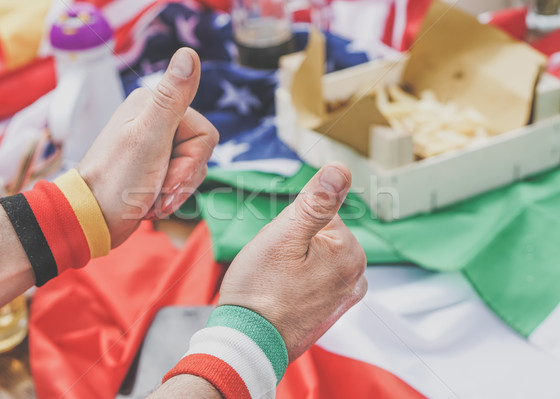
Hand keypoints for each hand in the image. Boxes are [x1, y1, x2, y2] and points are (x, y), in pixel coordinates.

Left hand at [78, 48, 218, 246]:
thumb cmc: (117, 180)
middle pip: (201, 154)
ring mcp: (156, 146)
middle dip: (182, 181)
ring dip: (175, 193)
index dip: (192, 162)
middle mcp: (156, 121)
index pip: (205, 135)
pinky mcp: (155, 167)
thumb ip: (172, 97)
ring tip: (151, 199)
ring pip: (193, 171)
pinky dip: (170, 198)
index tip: (167, 177)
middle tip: (157, 191)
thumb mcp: (149, 138)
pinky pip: (182, 183)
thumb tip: (189, 53)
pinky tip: (150, 203)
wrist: (92, 220)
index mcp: (154, 106)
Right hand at [217, 162, 367, 360]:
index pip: (319, 214)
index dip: (290, 226)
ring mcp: (346, 296)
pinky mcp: (333, 311)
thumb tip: (341, 169)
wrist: (247, 344)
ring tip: (275, 283)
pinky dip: (297, 281)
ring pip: (314, 256)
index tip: (277, 251)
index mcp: (350, 252)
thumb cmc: (259, 288)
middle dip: (293, 244)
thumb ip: (316, 201)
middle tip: (273, 268)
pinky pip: (314, 278)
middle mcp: (357, 275)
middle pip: (318, 235)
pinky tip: (281, 295)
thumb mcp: (283, 235)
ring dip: (293, 262)